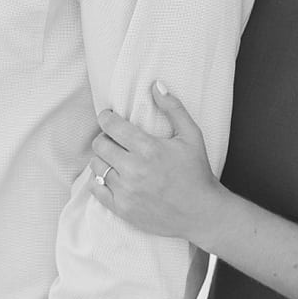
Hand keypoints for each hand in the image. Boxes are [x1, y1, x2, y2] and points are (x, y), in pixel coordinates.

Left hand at [88, 81, 226, 245]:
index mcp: (149, 148)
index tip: (108, 116)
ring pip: (96, 166)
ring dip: (102, 159)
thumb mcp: (192, 135)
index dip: (106, 117)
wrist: (201, 212)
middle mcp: (134, 170)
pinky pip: (96, 189)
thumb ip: (173, 108)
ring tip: (114, 157)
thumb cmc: (197, 172)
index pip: (111, 126)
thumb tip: (156, 85)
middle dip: (104, 137)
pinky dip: (99, 180)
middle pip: (100, 145)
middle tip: (113, 138)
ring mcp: (126, 191)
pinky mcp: (122, 209)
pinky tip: (111, 176)